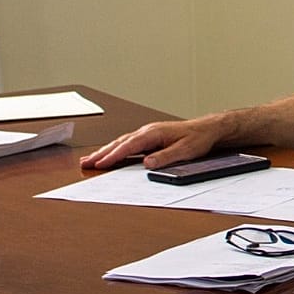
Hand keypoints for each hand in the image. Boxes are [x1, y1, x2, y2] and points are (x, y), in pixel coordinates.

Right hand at [79, 117, 221, 170]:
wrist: (208, 129)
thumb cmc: (198, 138)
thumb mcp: (185, 150)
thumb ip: (165, 157)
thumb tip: (147, 163)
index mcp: (154, 133)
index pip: (129, 145)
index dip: (113, 155)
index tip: (99, 163)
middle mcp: (148, 131)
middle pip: (120, 142)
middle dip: (102, 153)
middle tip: (84, 163)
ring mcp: (148, 133)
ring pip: (122, 142)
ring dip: (105, 151)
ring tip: (89, 160)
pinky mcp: (150, 137)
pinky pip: (128, 143)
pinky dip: (116, 149)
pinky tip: (109, 154)